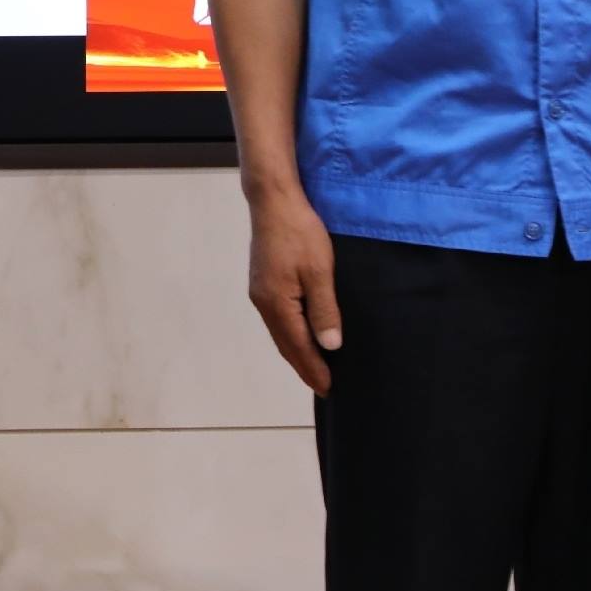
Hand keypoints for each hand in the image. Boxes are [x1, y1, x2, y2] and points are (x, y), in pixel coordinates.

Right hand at [248, 186, 341, 393]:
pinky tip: (301, 334)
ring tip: (314, 366)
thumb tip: (330, 346)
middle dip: (303, 366)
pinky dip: (290, 334)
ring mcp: (260, 291)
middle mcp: (263, 302)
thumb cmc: (300, 233)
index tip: (329, 389)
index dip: (314, 369)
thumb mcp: (319, 271)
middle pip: (284, 343)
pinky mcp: (263, 281)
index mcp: (277, 303)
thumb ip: (324, 310)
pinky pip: (277, 318)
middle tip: (323, 387)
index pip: (297, 346)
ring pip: (279, 331)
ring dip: (296, 351)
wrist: (273, 201)